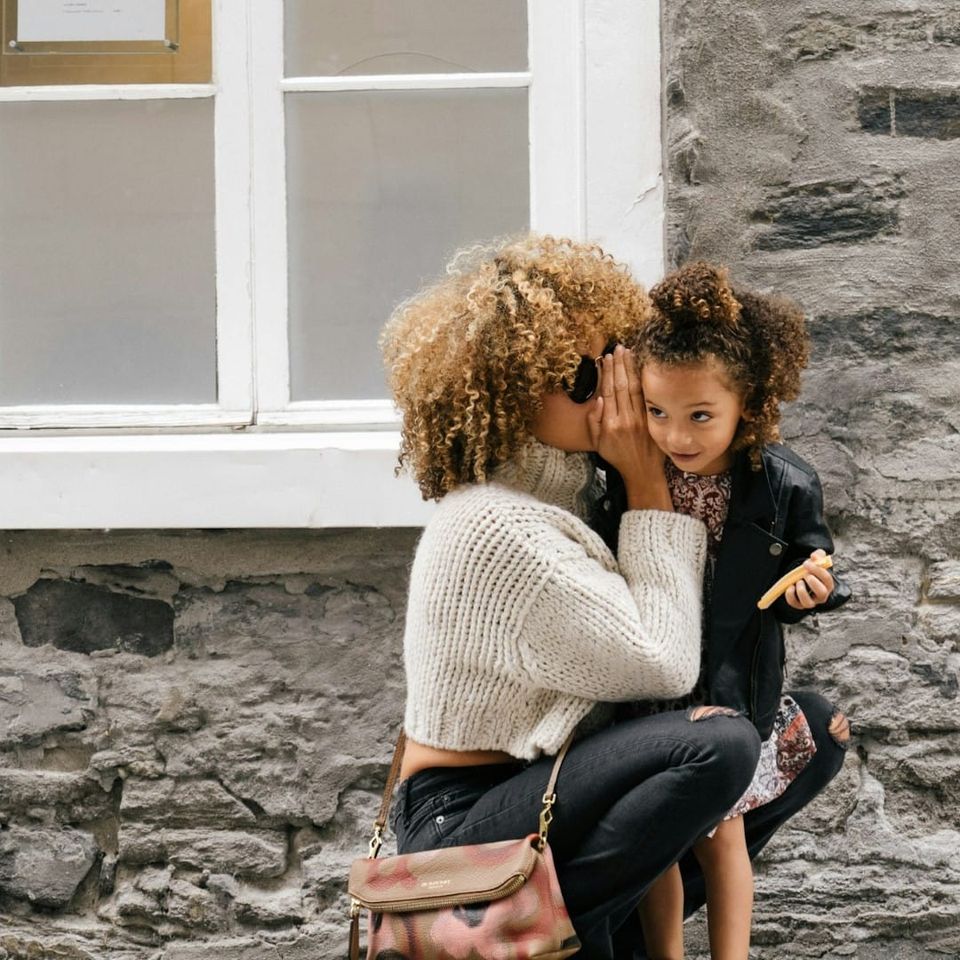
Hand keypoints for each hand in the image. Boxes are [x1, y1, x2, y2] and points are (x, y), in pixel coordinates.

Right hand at [586, 347, 670, 510]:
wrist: (642, 471)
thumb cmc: (617, 457)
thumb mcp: (598, 444)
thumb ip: (594, 421)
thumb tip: (599, 399)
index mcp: (610, 424)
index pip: (607, 391)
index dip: (606, 373)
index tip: (606, 358)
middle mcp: (625, 419)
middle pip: (621, 385)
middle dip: (619, 364)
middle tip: (618, 348)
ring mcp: (640, 418)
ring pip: (634, 387)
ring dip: (631, 368)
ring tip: (629, 352)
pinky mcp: (652, 419)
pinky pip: (647, 396)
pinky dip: (644, 380)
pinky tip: (642, 368)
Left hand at [784, 548, 834, 609]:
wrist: (803, 578)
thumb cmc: (812, 570)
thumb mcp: (817, 560)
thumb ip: (818, 555)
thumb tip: (814, 556)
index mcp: (828, 584)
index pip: (827, 579)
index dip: (817, 570)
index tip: (807, 563)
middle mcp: (821, 595)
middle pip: (822, 593)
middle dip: (813, 583)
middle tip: (805, 575)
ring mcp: (810, 601)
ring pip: (808, 603)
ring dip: (802, 591)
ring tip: (798, 581)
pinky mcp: (799, 604)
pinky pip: (794, 603)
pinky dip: (790, 595)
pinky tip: (790, 586)